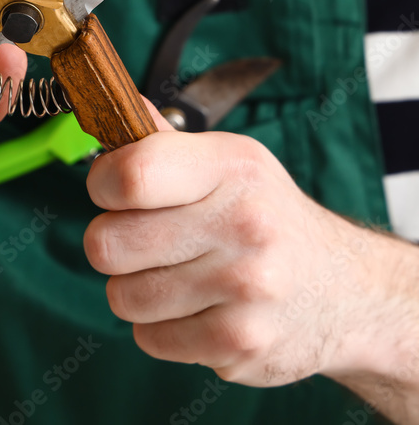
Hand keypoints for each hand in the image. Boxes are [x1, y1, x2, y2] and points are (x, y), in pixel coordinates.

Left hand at [84, 102, 377, 385]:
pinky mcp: (241, 342)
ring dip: (137, 292)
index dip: (102, 185)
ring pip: (122, 297)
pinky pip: (149, 339)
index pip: (130, 175)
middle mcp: (243, 223)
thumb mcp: (228, 165)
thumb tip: (115, 106)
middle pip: (107, 244)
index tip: (112, 192)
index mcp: (231, 167)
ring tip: (179, 278)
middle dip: (114, 246)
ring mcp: (246, 286)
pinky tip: (198, 311)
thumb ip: (163, 143)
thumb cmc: (264, 219)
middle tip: (149, 243)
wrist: (346, 291)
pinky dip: (161, 330)